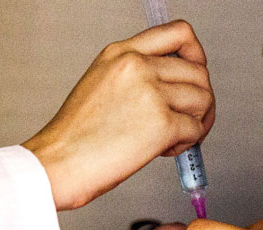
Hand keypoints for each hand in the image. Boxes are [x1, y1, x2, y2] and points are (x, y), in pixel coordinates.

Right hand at [24, 21, 215, 210]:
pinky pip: (195, 129)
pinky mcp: (161, 123)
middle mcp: (137, 66)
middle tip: (187, 120)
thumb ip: (135, 76)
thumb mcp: (101, 84)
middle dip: (200, 99)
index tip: (195, 76)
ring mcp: (150, 92)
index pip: (179, 33)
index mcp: (121, 52)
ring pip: (203, 99)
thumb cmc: (76, 136)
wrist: (59, 163)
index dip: (196, 55)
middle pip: (199, 71)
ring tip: (172, 138)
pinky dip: (187, 144)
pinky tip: (164, 150)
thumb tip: (175, 87)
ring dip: (195, 122)